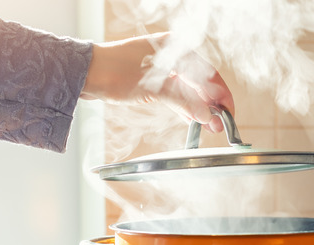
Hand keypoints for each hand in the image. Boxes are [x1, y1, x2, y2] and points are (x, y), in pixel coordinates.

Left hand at [80, 32, 233, 132]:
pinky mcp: (152, 80)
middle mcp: (171, 55)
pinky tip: (193, 119)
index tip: (228, 113)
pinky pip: (175, 94)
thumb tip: (207, 116)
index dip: (221, 95)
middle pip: (200, 82)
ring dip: (199, 108)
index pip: (209, 74)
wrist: (85, 73)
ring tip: (209, 126)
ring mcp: (161, 67)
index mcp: (176, 48)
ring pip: (188, 90)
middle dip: (211, 105)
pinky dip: (184, 106)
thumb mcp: (155, 88)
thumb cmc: (115, 71)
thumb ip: (185, 102)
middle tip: (219, 125)